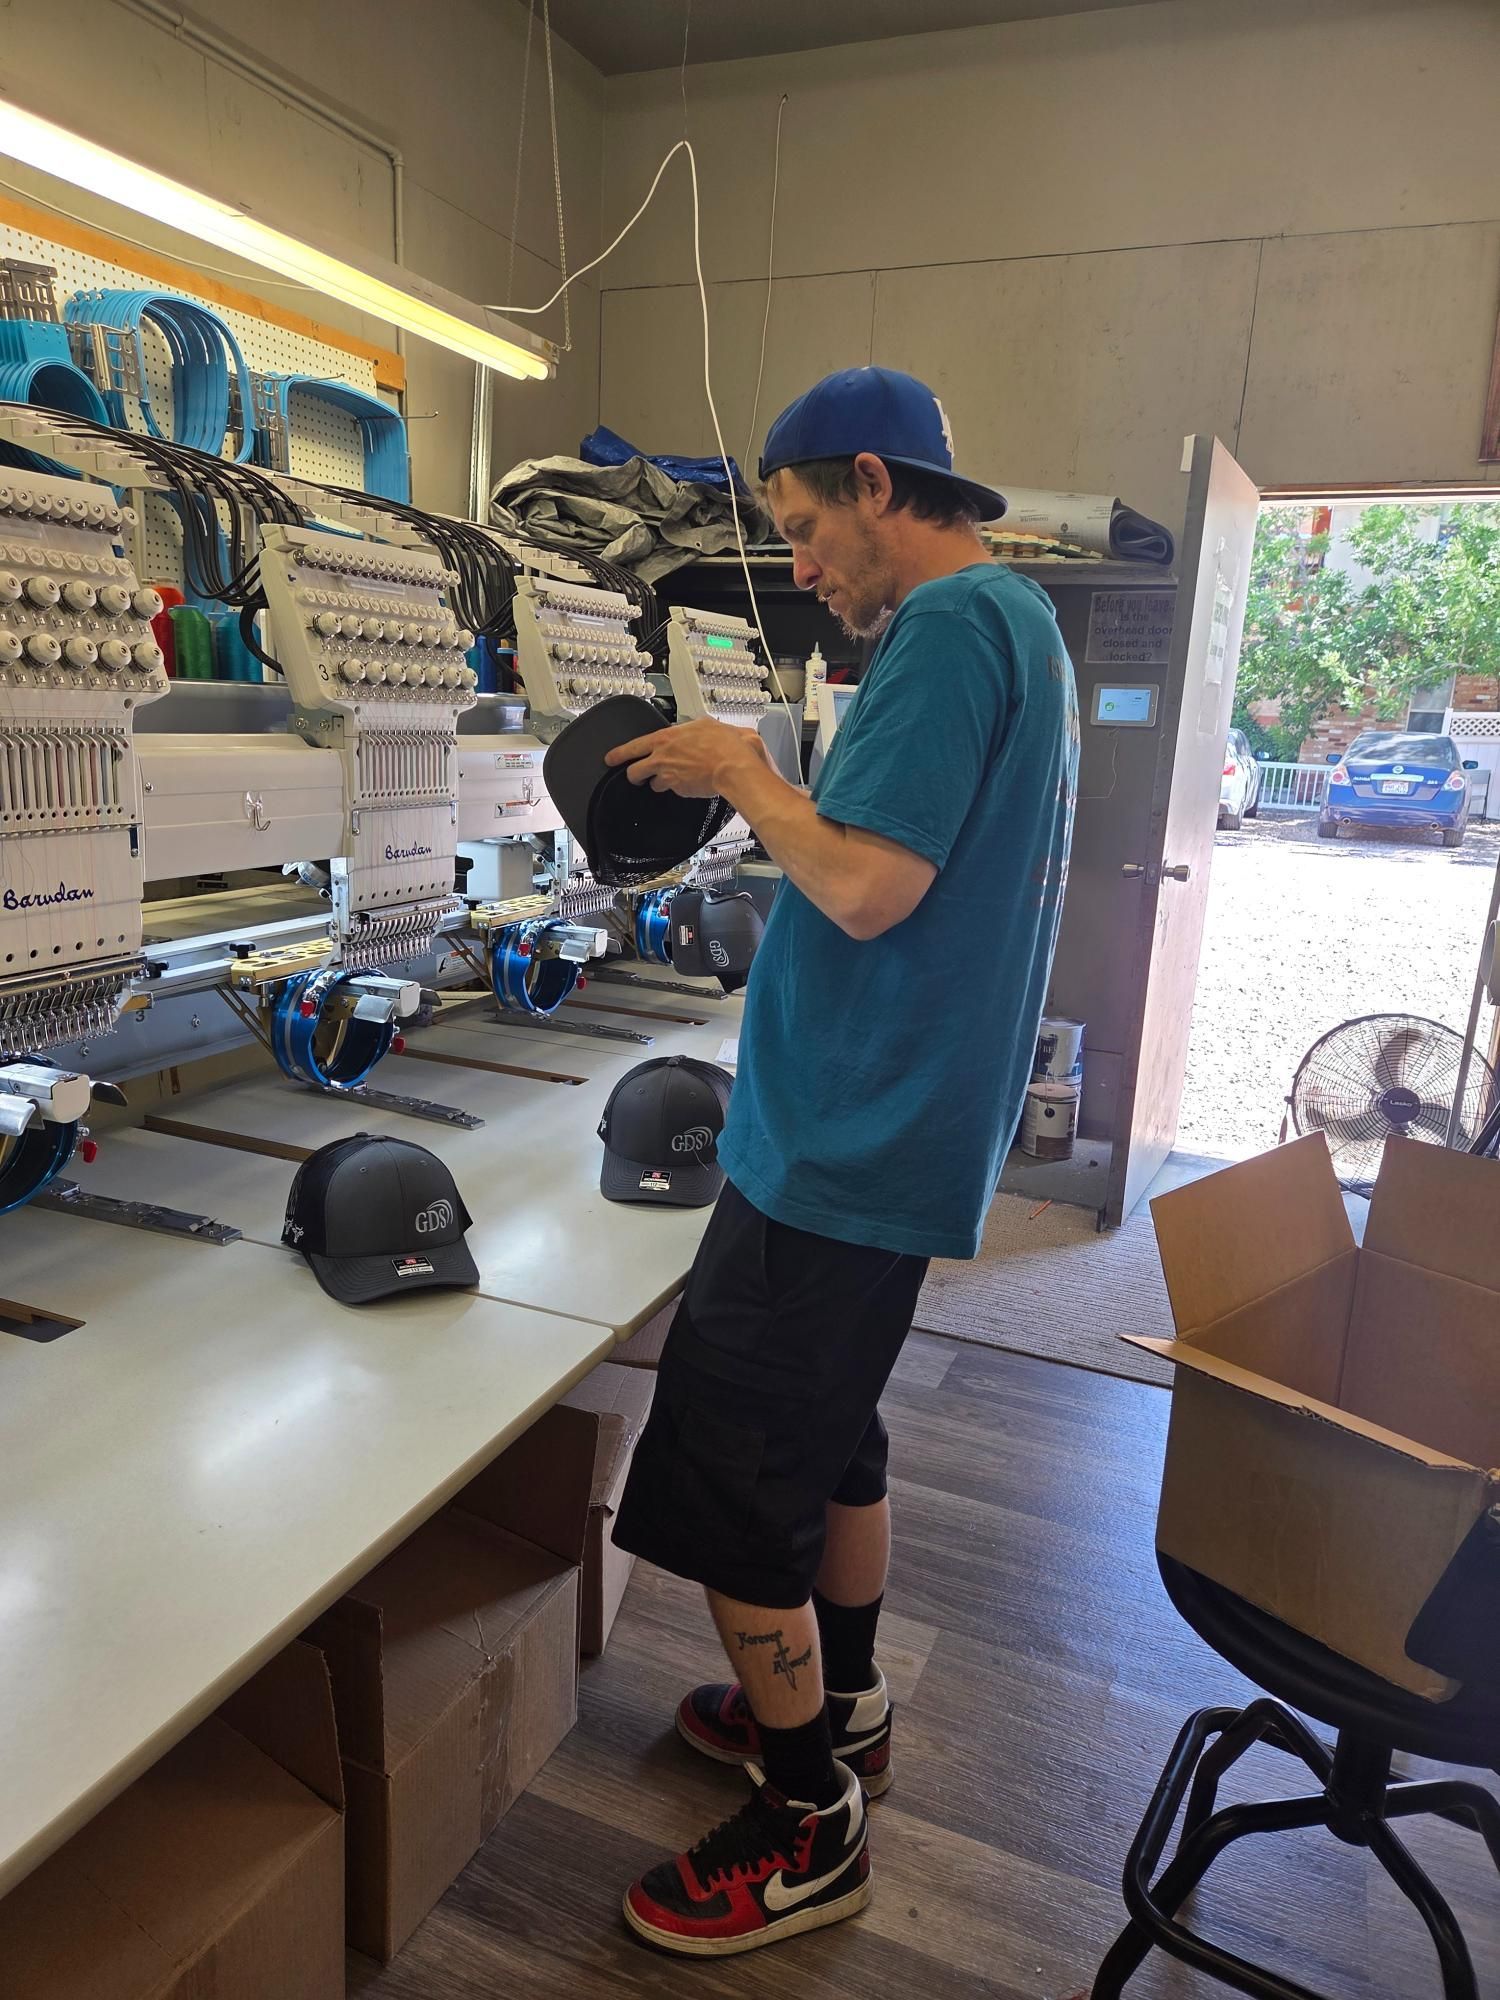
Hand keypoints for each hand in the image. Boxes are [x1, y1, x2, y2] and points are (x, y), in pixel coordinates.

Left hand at [604, 717, 764, 797]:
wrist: (733, 766)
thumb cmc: (724, 744)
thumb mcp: (707, 724)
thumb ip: (695, 727)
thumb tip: (699, 726)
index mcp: (664, 739)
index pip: (632, 747)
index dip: (619, 753)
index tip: (611, 758)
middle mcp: (662, 758)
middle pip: (635, 771)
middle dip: (634, 774)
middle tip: (636, 775)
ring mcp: (669, 776)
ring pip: (653, 784)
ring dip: (660, 781)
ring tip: (671, 778)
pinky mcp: (680, 790)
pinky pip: (674, 790)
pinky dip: (679, 787)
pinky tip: (689, 782)